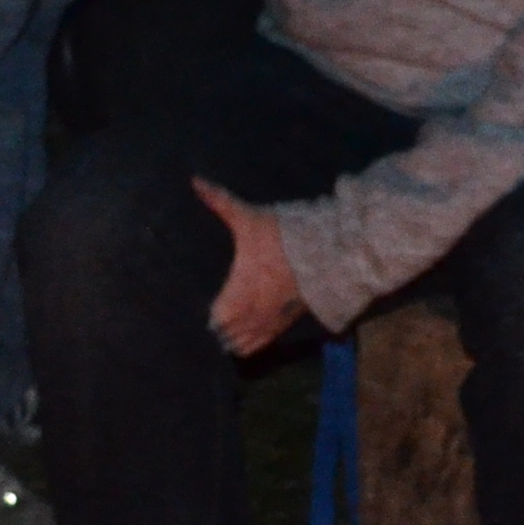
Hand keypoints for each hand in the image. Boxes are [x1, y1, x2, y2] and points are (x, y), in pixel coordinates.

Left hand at [195, 180, 310, 357]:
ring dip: (234, 335)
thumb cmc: (283, 238)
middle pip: (225, 334)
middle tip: (215, 311)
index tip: (208, 303)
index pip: (214, 319)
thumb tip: (194, 180)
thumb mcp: (249, 219)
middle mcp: (251, 314)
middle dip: (219, 326)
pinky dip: (250, 342)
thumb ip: (220, 202)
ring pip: (241, 343)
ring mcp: (270, 322)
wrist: (329, 253)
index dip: (210, 312)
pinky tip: (247, 330)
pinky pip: (261, 344)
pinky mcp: (286, 323)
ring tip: (229, 323)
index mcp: (237, 295)